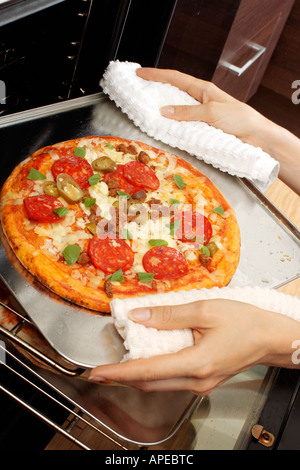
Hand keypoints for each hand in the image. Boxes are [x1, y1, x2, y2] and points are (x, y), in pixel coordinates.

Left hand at [89, 299, 299, 394]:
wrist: (269, 338)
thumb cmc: (244, 322)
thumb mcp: (205, 310)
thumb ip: (168, 314)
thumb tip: (139, 316)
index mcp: (196, 363)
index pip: (147, 371)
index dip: (118, 373)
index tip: (97, 373)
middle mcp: (196, 381)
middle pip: (149, 383)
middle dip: (122, 378)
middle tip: (100, 370)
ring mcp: (200, 385)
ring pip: (159, 384)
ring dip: (136, 375)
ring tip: (118, 363)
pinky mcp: (202, 382)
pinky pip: (170, 380)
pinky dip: (153, 372)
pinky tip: (145, 359)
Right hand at [136, 67, 265, 146]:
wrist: (256, 136)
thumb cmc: (240, 119)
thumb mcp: (211, 112)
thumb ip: (188, 112)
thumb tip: (165, 111)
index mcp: (204, 89)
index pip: (175, 78)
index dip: (156, 75)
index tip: (140, 73)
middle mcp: (201, 99)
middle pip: (174, 91)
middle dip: (156, 89)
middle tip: (140, 90)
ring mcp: (202, 113)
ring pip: (177, 108)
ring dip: (163, 109)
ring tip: (147, 110)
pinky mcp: (204, 126)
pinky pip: (184, 122)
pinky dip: (173, 124)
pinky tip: (165, 127)